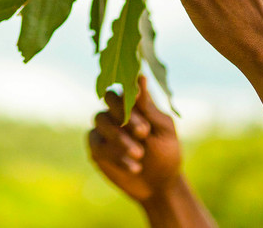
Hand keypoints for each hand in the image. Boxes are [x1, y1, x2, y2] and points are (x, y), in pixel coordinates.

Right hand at [88, 76, 181, 203]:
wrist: (159, 185)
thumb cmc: (165, 152)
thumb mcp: (164, 130)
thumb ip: (149, 107)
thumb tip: (140, 77)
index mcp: (135, 102)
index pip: (126, 86)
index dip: (130, 92)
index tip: (139, 100)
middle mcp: (116, 111)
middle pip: (109, 97)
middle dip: (125, 114)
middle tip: (144, 132)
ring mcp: (104, 128)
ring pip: (100, 119)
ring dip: (120, 137)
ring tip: (140, 154)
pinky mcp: (96, 148)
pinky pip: (98, 144)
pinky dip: (116, 155)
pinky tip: (134, 167)